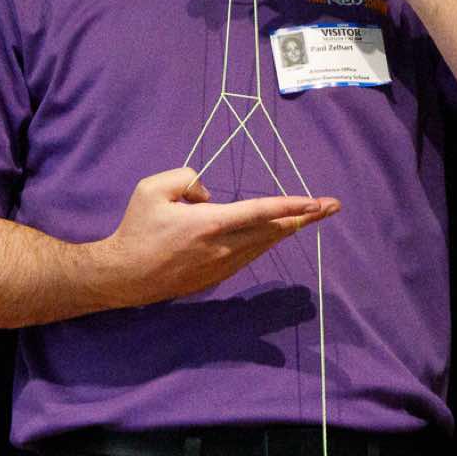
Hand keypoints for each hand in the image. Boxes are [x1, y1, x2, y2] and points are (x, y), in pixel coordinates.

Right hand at [91, 167, 340, 307]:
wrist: (125, 276)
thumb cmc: (136, 229)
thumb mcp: (152, 188)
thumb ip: (186, 179)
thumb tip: (209, 196)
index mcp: (210, 223)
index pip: (261, 211)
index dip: (292, 204)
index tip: (317, 201)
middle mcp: (223, 247)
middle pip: (274, 230)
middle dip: (305, 217)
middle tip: (331, 206)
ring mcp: (222, 265)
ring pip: (264, 244)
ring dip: (287, 229)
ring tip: (308, 216)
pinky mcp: (216, 276)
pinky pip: (249, 254)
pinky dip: (265, 241)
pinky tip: (272, 232)